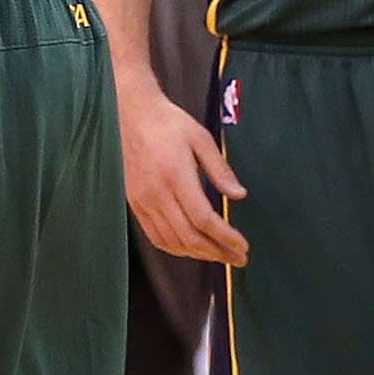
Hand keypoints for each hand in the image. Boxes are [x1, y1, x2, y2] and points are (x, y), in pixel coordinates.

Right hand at [120, 81, 249, 264]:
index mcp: (177, 176)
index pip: (204, 219)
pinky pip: (155, 236)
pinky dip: (175, 248)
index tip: (243, 246)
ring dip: (198, 255)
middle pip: (189, 237)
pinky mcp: (135, 204)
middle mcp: (157, 194)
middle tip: (238, 259)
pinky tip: (191, 249)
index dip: (226, 238)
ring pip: (172, 241)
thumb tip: (239, 196)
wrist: (131, 115)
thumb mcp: (201, 138)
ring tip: (219, 255)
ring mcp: (143, 202)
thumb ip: (220, 169)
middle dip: (217, 253)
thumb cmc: (169, 123)